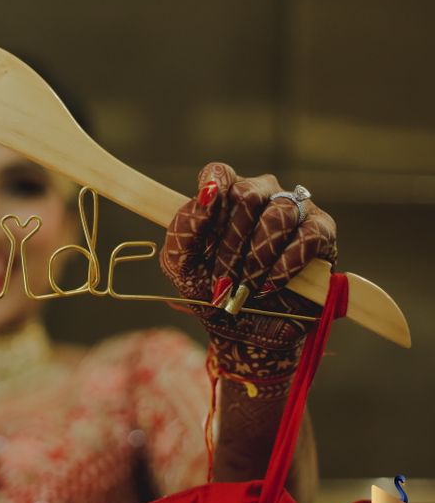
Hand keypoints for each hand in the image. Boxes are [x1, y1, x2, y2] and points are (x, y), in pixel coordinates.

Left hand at [160, 162, 336, 392]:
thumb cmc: (210, 289)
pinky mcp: (321, 232)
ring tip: (247, 287)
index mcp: (223, 198)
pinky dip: (286, 264)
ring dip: (257, 257)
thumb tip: (205, 195)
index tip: (206, 203)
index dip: (214, 184)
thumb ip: (184, 228)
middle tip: (223, 280)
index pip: (219, 172)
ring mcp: (293, 210)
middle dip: (232, 243)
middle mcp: (260, 195)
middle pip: (248, 193)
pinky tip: (271, 285)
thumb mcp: (180, 264)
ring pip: (279, 213)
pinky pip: (308, 235)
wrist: (243, 330)